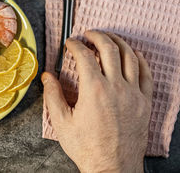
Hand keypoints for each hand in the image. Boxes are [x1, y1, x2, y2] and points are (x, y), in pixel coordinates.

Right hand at [42, 31, 152, 172]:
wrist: (112, 168)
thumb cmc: (87, 147)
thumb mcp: (62, 122)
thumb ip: (53, 95)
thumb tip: (48, 76)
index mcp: (94, 90)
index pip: (84, 56)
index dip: (75, 45)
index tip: (70, 43)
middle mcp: (116, 87)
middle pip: (109, 49)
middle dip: (97, 36)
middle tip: (89, 34)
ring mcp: (133, 94)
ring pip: (130, 57)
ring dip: (118, 42)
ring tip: (109, 37)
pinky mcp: (144, 102)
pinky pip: (146, 73)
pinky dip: (140, 59)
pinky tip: (133, 54)